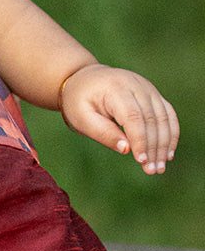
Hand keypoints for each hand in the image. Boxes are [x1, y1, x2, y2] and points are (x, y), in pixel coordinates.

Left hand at [59, 65, 179, 173]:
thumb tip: (127, 149)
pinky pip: (168, 114)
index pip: (133, 116)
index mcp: (115, 88)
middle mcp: (135, 84)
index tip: (141, 161)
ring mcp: (147, 87)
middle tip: (152, 171)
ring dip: (165, 145)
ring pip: (164, 118)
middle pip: (151, 118)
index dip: (140, 140)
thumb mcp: (81, 117)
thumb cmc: (80, 100)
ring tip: (159, 168)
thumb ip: (102, 132)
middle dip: (154, 147)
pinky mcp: (153, 94)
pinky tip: (168, 153)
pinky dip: (171, 134)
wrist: (84, 79)